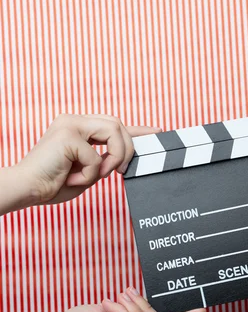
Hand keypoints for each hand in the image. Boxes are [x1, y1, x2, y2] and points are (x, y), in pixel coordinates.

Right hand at [0, 113, 159, 211]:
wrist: (26, 190)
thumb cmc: (52, 185)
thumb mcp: (87, 172)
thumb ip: (105, 161)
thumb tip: (126, 159)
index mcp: (78, 128)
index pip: (113, 124)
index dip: (137, 130)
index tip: (157, 133)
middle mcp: (74, 121)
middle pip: (117, 124)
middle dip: (126, 149)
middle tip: (118, 171)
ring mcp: (70, 124)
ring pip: (113, 131)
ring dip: (113, 158)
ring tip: (98, 174)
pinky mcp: (67, 134)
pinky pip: (96, 155)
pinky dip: (91, 173)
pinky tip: (73, 179)